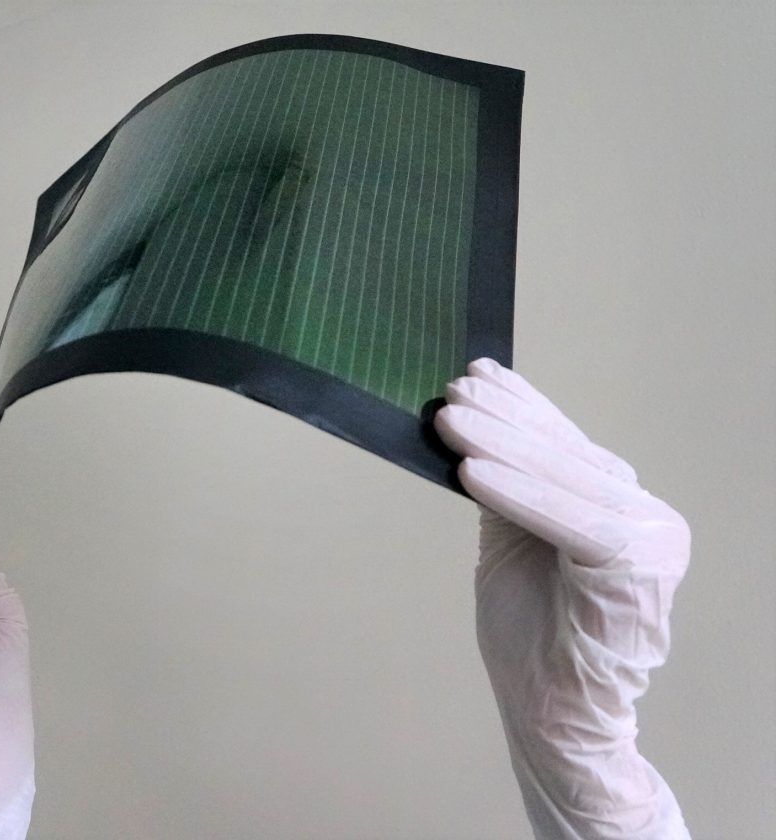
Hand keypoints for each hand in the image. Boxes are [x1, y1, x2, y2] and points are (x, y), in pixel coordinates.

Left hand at [435, 359, 690, 839]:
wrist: (552, 715)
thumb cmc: (531, 636)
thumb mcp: (510, 543)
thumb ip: (507, 490)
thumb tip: (476, 430)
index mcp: (618, 508)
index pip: (565, 445)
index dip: (521, 408)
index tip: (476, 374)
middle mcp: (645, 517)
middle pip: (564, 455)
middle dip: (505, 419)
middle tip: (453, 390)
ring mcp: (650, 539)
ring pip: (564, 479)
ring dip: (502, 446)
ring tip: (451, 419)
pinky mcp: (637, 566)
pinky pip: (568, 518)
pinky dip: (518, 493)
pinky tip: (473, 470)